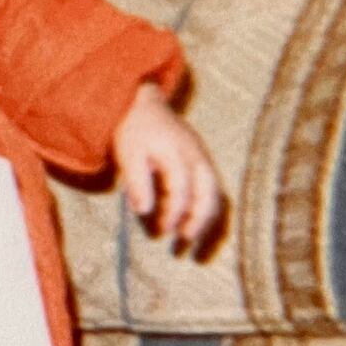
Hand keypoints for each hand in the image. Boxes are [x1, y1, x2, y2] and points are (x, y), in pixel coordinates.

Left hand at [111, 82, 223, 249]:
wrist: (145, 102)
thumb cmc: (134, 129)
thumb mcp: (129, 153)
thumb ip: (138, 182)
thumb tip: (144, 212)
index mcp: (179, 152)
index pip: (182, 189)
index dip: (173, 212)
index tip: (161, 231)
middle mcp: (198, 157)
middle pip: (209, 194)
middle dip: (199, 221)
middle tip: (184, 243)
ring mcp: (205, 159)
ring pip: (216, 195)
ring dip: (206, 220)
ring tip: (191, 240)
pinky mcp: (204, 163)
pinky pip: (214, 191)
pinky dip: (207, 210)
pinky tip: (195, 224)